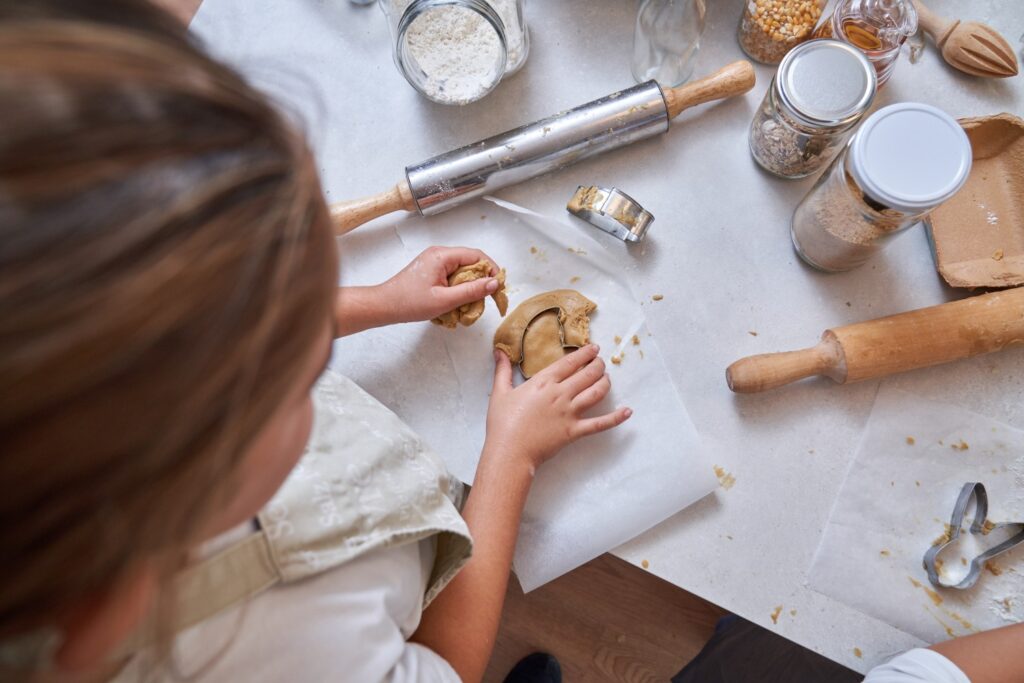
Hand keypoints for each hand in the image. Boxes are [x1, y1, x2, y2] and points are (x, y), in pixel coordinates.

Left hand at [379, 246, 500, 323]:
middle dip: (480, 280)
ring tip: (469, 304)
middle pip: (470, 262)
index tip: (497, 287)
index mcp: (442, 255)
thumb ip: (471, 291)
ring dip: (469, 287)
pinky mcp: (431, 271)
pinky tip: (456, 303)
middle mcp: (439, 254)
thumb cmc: (409, 303)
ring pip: (462, 271)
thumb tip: (494, 283)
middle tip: (485, 299)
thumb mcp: (444, 300)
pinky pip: (453, 276)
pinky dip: (458, 288)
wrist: (384, 306)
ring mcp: (434, 262)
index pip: (477, 256)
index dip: (491, 270)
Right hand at [484, 345, 631, 474]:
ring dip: (605, 382)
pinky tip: (627, 412)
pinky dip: (616, 418)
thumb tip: (499, 351)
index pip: (570, 362)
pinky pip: (600, 424)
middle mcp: (560, 394)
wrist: (510, 451)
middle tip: (601, 361)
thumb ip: (503, 370)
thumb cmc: (502, 423)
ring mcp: (570, 412)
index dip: (585, 353)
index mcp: (543, 382)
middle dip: (598, 365)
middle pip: (587, 374)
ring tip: (607, 378)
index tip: (594, 348)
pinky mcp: (575, 431)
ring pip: (596, 392)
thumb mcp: (500, 392)